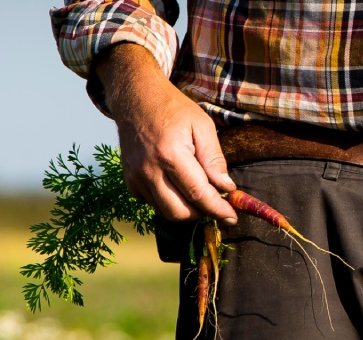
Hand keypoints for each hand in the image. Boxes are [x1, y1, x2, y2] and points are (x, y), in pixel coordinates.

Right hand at [94, 44, 237, 224]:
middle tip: (215, 203)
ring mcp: (136, 178)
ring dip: (185, 209)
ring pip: (165, 211)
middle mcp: (149, 170)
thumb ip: (214, 159)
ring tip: (197, 192)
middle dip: (201, 213)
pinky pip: (153, 203)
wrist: (136, 99)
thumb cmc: (173, 109)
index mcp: (171, 154)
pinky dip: (168, 200)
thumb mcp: (202, 125)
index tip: (232, 217)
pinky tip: (176, 183)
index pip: (197, 194)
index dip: (217, 209)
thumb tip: (225, 188)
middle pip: (179, 212)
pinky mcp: (129, 182)